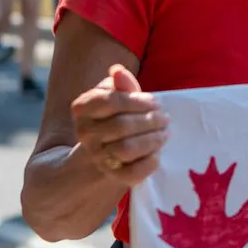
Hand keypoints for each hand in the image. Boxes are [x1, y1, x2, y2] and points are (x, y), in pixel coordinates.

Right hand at [71, 65, 168, 188]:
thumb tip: (118, 71)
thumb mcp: (117, 94)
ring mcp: (97, 157)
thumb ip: (121, 84)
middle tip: (165, 118)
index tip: (156, 103)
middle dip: (150, 120)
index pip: (111, 101)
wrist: (105, 149)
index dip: (138, 101)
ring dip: (153, 139)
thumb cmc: (114, 115)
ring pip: (127, 149)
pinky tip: (158, 151)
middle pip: (122, 125)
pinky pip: (134, 172)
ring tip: (165, 133)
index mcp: (82, 108)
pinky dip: (150, 161)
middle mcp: (84, 134)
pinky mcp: (113, 176)